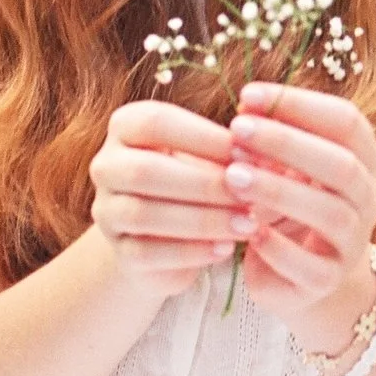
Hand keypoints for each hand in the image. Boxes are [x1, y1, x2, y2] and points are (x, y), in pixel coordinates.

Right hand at [88, 100, 244, 299]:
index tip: (247, 153)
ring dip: (202, 220)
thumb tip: (268, 155)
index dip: (203, 137)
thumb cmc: (196, 180)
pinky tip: (225, 249)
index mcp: (126, 126)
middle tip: (249, 195)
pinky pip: (147, 253)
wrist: (165, 236)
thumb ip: (233, 154)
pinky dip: (190, 252)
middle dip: (203, 184)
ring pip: (143, 214)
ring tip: (246, 224)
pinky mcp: (117, 252)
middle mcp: (106, 165)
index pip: (157, 122)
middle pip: (145, 171)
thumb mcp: (212, 159)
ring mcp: (106, 210)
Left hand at [225, 82, 375, 345]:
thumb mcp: (288, 166)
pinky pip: (309, 265)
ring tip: (233, 176)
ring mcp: (353, 243)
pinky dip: (277, 246)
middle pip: (342, 165)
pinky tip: (246, 230)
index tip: (247, 95)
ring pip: (330, 213)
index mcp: (365, 160)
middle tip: (238, 130)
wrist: (305, 277)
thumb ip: (274, 139)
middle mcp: (368, 199)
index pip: (346, 121)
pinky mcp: (328, 280)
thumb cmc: (291, 205)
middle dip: (287, 143)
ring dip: (279, 191)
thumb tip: (247, 107)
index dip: (298, 104)